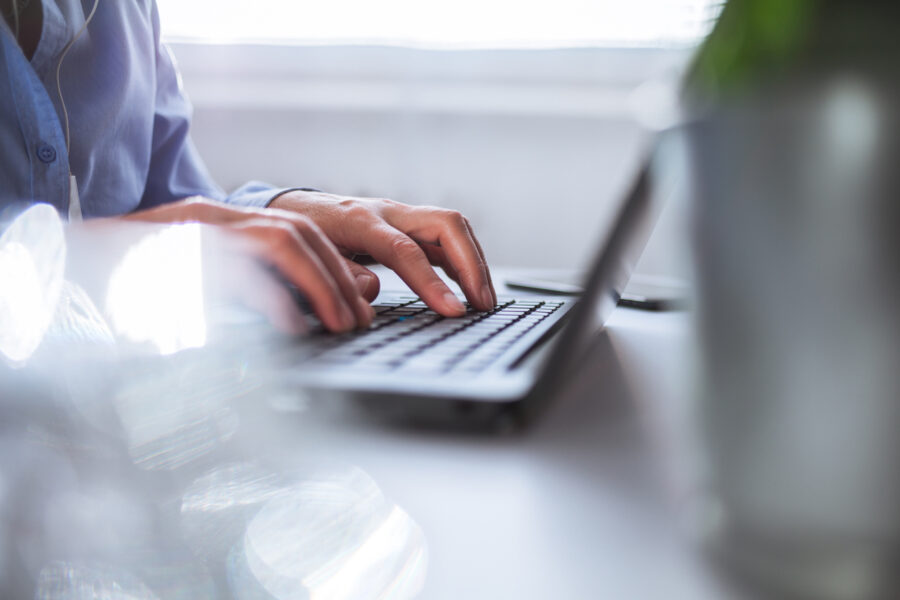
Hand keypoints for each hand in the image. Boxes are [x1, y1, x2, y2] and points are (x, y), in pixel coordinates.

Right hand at [116, 197, 373, 332]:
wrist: (66, 270)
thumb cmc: (133, 285)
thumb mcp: (199, 284)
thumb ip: (247, 290)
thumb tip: (302, 315)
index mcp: (223, 222)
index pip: (298, 229)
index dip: (334, 266)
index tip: (357, 304)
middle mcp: (215, 218)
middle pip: (299, 232)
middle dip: (337, 278)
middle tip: (358, 321)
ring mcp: (198, 231)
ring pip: (280, 242)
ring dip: (319, 284)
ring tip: (339, 324)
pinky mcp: (180, 257)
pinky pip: (238, 274)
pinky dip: (273, 301)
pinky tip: (293, 328)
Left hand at [269, 191, 495, 315]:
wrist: (296, 208)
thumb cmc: (304, 236)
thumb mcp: (311, 260)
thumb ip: (341, 276)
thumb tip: (372, 291)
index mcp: (362, 223)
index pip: (407, 252)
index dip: (432, 283)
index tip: (454, 311)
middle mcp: (388, 212)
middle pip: (445, 225)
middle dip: (472, 265)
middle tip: (483, 303)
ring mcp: (402, 213)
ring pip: (453, 226)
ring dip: (474, 262)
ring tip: (484, 298)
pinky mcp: (410, 222)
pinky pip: (447, 235)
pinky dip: (464, 258)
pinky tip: (470, 284)